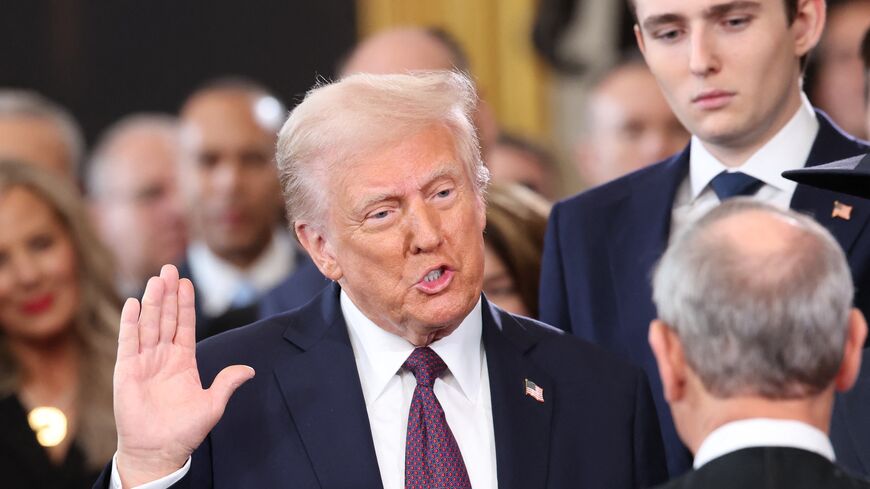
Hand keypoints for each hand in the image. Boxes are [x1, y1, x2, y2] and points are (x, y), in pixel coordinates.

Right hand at [113, 265, 254, 486]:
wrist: (158, 450)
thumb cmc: (184, 430)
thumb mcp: (212, 404)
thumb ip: (227, 383)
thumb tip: (249, 369)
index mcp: (183, 361)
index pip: (185, 325)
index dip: (185, 304)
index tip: (186, 282)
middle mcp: (162, 357)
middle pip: (165, 318)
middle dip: (168, 294)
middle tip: (169, 269)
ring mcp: (144, 362)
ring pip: (148, 325)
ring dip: (152, 302)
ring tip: (155, 279)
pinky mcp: (126, 371)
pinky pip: (128, 342)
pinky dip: (130, 323)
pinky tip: (133, 304)